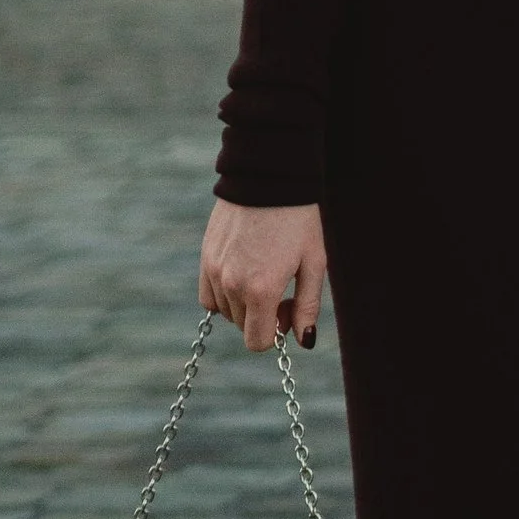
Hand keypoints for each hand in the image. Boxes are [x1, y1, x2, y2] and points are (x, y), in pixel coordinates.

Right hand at [199, 199, 325, 352]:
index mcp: (261, 290)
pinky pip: (209, 296)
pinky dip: (224, 293)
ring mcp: (214, 271)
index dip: (276, 331)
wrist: (269, 177)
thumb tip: (303, 340)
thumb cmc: (298, 219)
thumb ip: (307, 306)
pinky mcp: (205, 258)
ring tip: (262, 270)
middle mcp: (232, 285)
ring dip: (244, 303)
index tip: (287, 305)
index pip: (258, 342)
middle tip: (280, 283)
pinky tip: (242, 270)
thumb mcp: (313, 262)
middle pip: (243, 326)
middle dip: (262, 315)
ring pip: (226, 311)